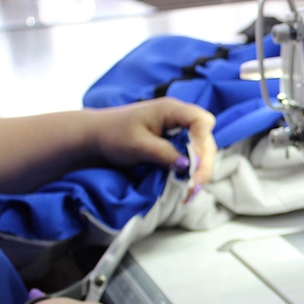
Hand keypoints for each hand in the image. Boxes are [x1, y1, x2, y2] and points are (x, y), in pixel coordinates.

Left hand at [89, 98, 216, 186]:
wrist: (96, 137)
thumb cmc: (113, 134)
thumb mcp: (137, 145)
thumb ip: (163, 153)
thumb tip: (187, 166)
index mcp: (171, 110)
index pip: (201, 121)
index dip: (202, 141)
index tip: (193, 162)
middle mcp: (180, 119)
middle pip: (207, 139)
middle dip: (204, 163)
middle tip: (194, 185)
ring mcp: (179, 132)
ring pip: (203, 151)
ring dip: (200, 171)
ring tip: (190, 192)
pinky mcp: (176, 145)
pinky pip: (192, 158)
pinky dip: (191, 173)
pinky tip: (187, 188)